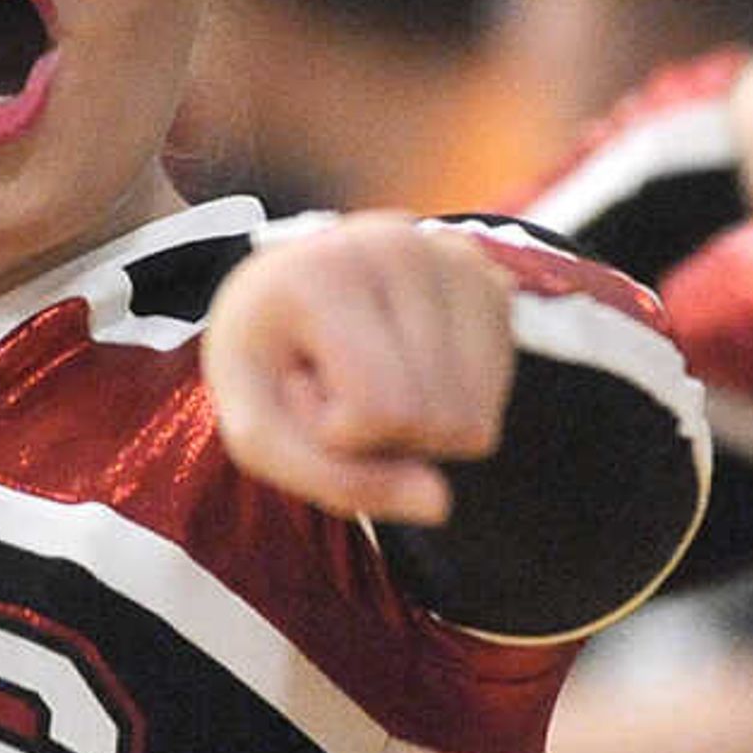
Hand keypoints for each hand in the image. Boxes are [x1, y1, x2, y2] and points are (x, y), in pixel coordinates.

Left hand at [203, 213, 513, 526]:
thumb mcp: (259, 434)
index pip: (379, 412)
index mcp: (326, 273)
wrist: (283, 292)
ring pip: (472, 424)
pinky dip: (449, 408)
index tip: (298, 383)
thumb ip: (334, 482)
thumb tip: (439, 504)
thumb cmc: (266, 364)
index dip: (333, 432)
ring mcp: (455, 259)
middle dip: (380, 435)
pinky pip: (494, 402)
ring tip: (368, 375)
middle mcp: (401, 247)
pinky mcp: (490, 281)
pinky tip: (406, 365)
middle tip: (335, 383)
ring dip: (416, 428)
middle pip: (434, 421)